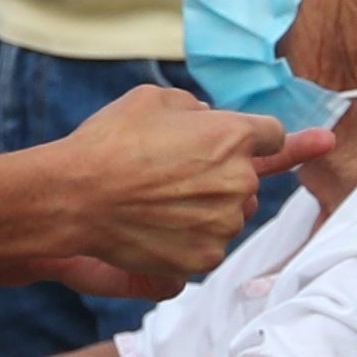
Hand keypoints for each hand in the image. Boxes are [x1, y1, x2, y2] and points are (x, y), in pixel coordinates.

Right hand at [57, 88, 336, 282]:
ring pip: (229, 214)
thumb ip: (193, 109)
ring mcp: (225, 223)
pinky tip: (157, 226)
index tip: (280, 145)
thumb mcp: (153, 99)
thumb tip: (208, 119)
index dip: (257, 139)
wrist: (76, 197)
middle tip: (176, 174)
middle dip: (223, 175)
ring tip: (158, 201)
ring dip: (208, 208)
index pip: (273, 136)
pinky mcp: (206, 257)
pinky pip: (210, 244)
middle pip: (248, 179)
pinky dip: (191, 237)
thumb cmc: (110, 142)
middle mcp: (240, 180)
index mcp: (234, 136)